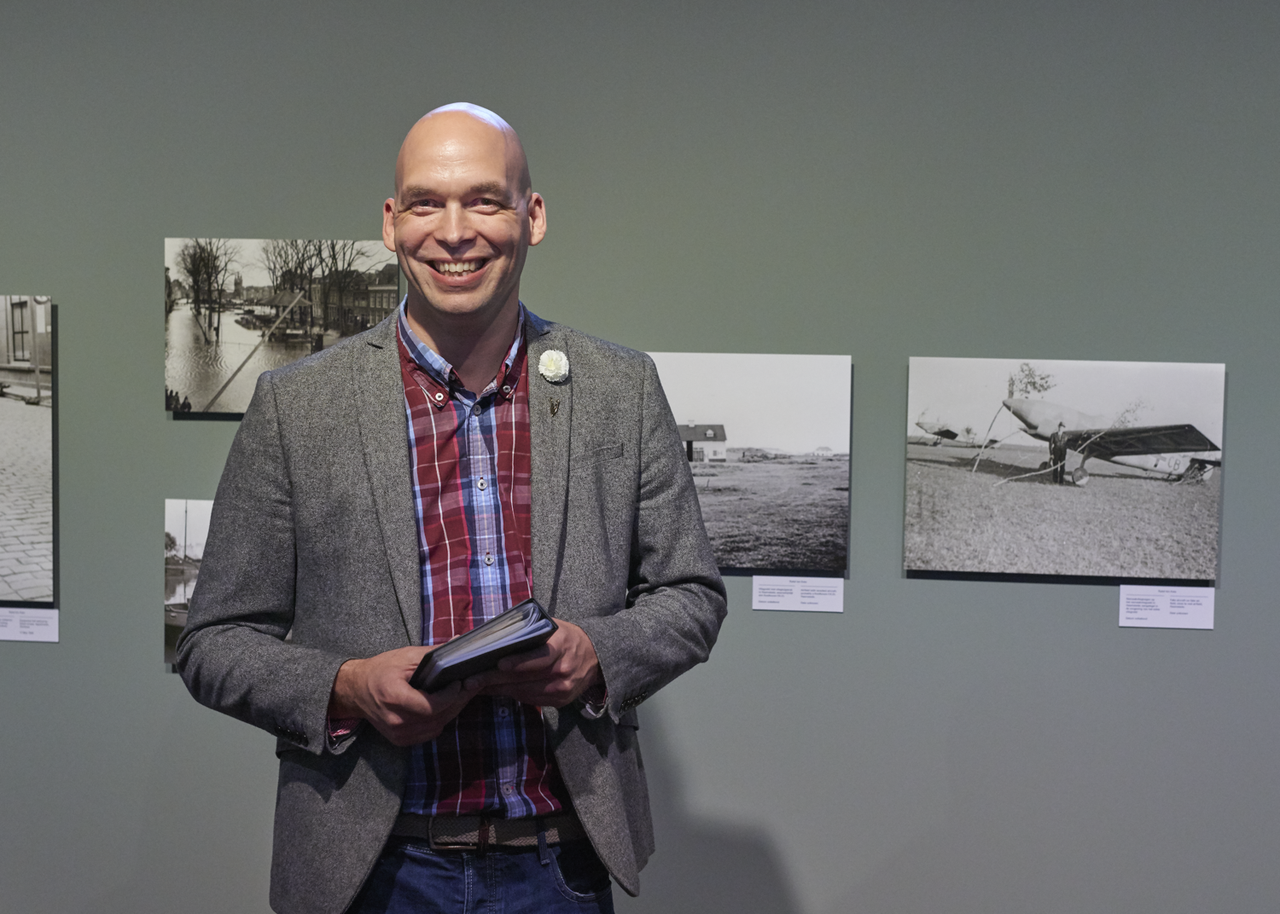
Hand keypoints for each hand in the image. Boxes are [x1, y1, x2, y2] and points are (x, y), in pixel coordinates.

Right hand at [329, 646, 477, 746]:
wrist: (355, 690)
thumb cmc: (380, 670)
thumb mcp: (405, 657)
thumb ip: (433, 654)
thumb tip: (459, 643)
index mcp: (394, 697)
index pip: (431, 706)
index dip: (450, 695)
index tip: (458, 681)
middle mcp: (395, 720)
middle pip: (438, 718)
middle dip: (457, 701)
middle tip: (468, 685)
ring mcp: (397, 734)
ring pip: (437, 727)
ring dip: (451, 711)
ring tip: (457, 694)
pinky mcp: (400, 740)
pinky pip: (429, 734)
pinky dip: (439, 721)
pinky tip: (442, 706)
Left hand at [466, 620, 600, 707]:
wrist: (597, 657)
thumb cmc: (567, 638)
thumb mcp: (553, 628)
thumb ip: (529, 631)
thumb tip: (496, 635)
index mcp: (563, 647)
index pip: (539, 658)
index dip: (518, 663)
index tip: (498, 664)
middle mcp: (564, 670)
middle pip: (525, 678)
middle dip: (495, 679)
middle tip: (471, 680)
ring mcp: (563, 689)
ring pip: (524, 692)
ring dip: (499, 689)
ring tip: (477, 685)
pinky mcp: (560, 701)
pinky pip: (531, 699)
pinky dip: (513, 694)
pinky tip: (497, 689)